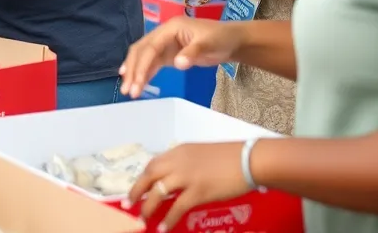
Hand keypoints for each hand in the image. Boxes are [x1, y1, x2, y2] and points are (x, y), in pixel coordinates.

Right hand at [119, 16, 244, 97]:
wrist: (232, 40)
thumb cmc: (221, 39)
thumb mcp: (209, 44)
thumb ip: (192, 53)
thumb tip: (177, 64)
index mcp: (170, 28)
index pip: (150, 47)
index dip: (142, 65)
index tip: (137, 83)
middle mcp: (163, 34)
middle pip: (141, 50)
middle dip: (133, 70)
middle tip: (128, 90)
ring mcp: (165, 44)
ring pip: (143, 57)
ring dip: (135, 72)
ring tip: (128, 90)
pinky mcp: (168, 54)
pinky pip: (152, 63)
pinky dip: (144, 72)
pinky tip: (137, 82)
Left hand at [125, 142, 248, 230]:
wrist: (249, 159)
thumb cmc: (231, 156)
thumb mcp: (202, 154)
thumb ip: (186, 163)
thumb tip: (176, 178)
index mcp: (179, 151)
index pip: (154, 164)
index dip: (143, 177)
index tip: (137, 187)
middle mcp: (179, 161)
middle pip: (149, 175)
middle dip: (137, 190)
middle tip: (128, 203)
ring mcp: (188, 176)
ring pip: (159, 192)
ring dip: (147, 207)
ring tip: (141, 219)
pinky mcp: (199, 191)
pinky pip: (177, 207)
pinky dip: (168, 218)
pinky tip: (163, 228)